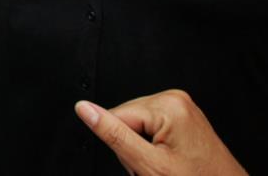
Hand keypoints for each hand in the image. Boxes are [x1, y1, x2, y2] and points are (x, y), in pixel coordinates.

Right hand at [75, 90, 245, 175]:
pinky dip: (153, 145)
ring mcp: (181, 105)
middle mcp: (175, 98)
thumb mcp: (149, 165)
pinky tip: (169, 159)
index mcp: (168, 105)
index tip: (144, 163)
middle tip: (156, 168)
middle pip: (126, 118)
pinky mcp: (182, 114)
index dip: (123, 146)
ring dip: (142, 148)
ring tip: (165, 165)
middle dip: (133, 147)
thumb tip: (84, 109)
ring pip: (136, 123)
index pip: (116, 116)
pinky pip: (151, 125)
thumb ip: (114, 134)